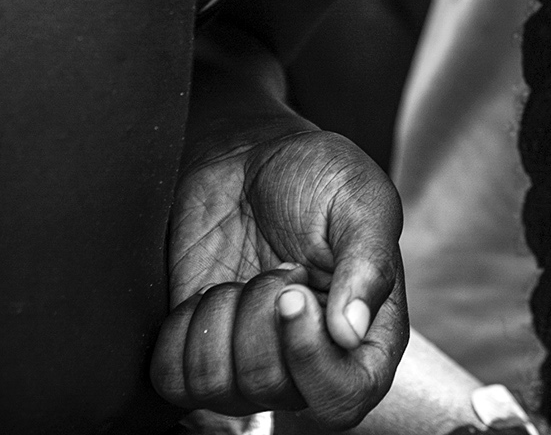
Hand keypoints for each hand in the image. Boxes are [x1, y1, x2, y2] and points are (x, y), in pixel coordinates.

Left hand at [151, 125, 407, 426]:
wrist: (247, 158)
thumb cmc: (317, 175)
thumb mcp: (362, 199)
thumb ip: (370, 262)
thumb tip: (350, 333)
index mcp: (367, 335)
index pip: (344, 400)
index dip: (312, 363)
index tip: (292, 296)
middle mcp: (311, 361)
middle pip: (272, 389)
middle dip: (260, 316)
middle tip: (278, 265)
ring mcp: (251, 362)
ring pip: (216, 389)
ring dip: (220, 320)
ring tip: (242, 278)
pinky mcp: (200, 353)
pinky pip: (173, 381)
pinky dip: (180, 333)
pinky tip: (208, 294)